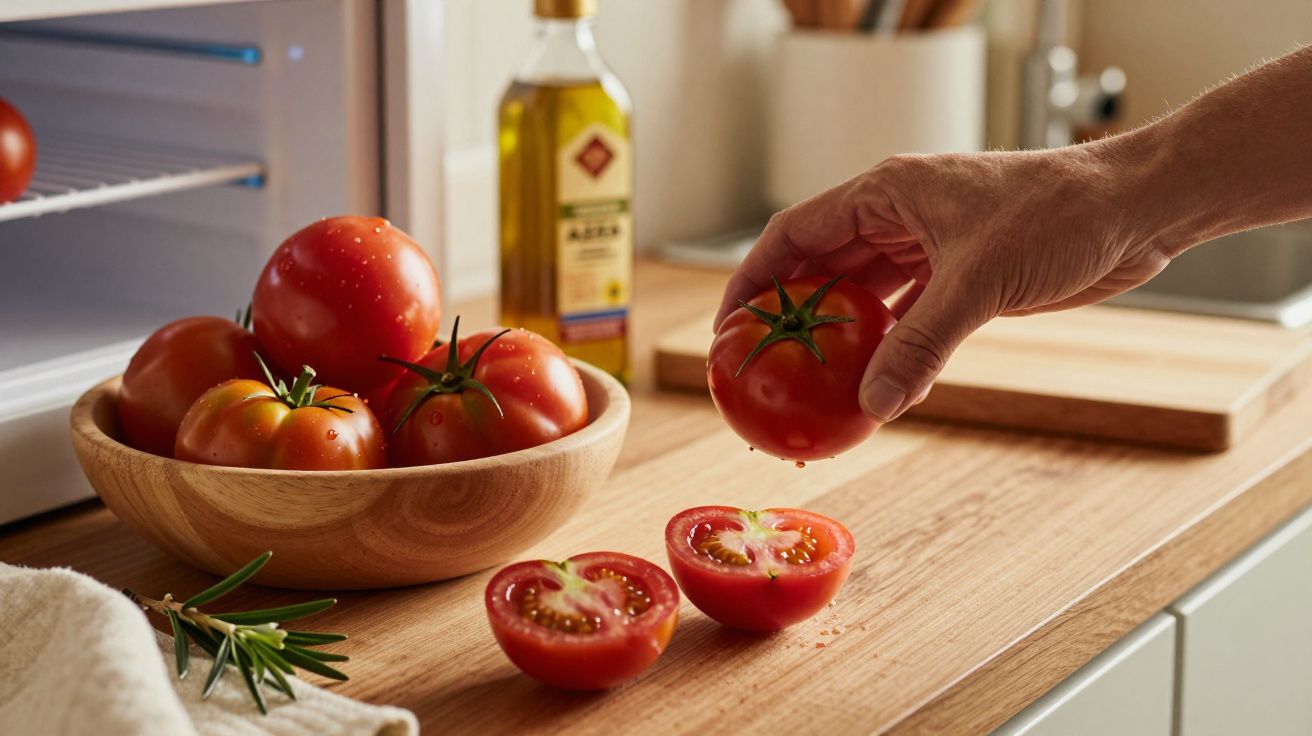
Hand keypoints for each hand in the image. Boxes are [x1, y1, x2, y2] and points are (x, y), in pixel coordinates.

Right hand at [714, 148, 1173, 424]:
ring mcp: (928, 248)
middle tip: (761, 371)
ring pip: (861, 297)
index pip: (792, 235)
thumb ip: (921, 344)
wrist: (1136, 210)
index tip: (727, 329)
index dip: (751, 281)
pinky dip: (885, 350)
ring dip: (836, 340)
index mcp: (885, 192)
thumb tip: (874, 405)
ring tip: (807, 389)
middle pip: (820, 269)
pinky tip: (871, 386)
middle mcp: (897, 217)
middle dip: (788, 319)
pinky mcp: (960, 277)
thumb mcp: (980, 280)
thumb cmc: (1061, 213)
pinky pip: (904, 318)